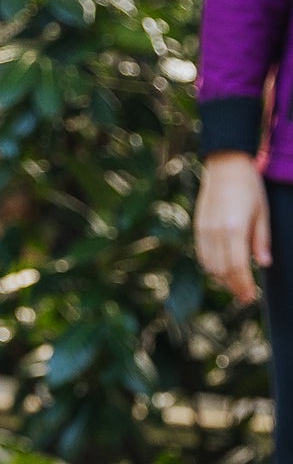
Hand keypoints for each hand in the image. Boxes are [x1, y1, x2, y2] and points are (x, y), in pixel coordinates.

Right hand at [195, 153, 271, 304]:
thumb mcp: (262, 212)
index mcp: (235, 228)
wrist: (225, 166)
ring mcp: (204, 232)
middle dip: (234, 287)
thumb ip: (261, 240)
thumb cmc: (249, 186)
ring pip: (211, 267)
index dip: (244, 285)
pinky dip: (212, 268)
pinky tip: (223, 271)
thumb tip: (264, 264)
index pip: (238, 267)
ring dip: (223, 280)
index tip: (250, 297)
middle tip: (245, 296)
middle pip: (223, 271)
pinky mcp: (198, 229)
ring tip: (235, 285)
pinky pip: (203, 257)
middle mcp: (216, 233)